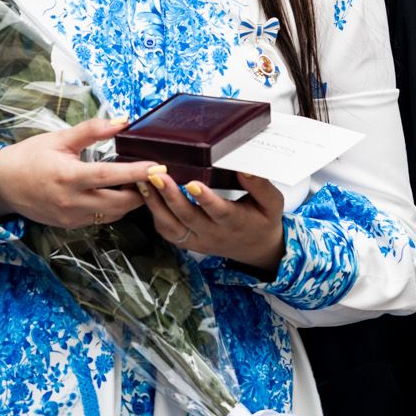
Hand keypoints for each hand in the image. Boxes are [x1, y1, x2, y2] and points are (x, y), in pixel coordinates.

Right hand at [0, 118, 153, 228]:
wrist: (1, 185)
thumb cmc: (29, 157)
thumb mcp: (59, 139)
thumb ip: (91, 130)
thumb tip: (122, 121)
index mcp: (68, 177)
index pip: (110, 177)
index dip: (136, 173)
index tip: (158, 167)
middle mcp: (71, 202)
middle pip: (119, 203)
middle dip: (141, 191)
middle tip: (151, 175)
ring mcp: (71, 217)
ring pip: (114, 214)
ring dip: (130, 201)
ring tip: (136, 183)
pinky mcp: (70, 225)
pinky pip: (101, 219)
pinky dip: (114, 207)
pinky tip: (115, 193)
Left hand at [139, 168, 285, 273]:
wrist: (255, 248)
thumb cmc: (262, 220)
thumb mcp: (271, 203)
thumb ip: (260, 185)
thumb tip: (245, 168)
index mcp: (235, 222)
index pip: (218, 211)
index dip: (205, 199)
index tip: (193, 183)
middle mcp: (213, 233)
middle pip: (188, 217)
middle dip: (170, 196)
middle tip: (157, 176)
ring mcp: (198, 240)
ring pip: (172, 226)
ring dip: (156, 205)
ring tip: (144, 183)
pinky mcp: (187, 242)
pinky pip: (167, 231)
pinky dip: (155, 214)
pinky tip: (147, 195)